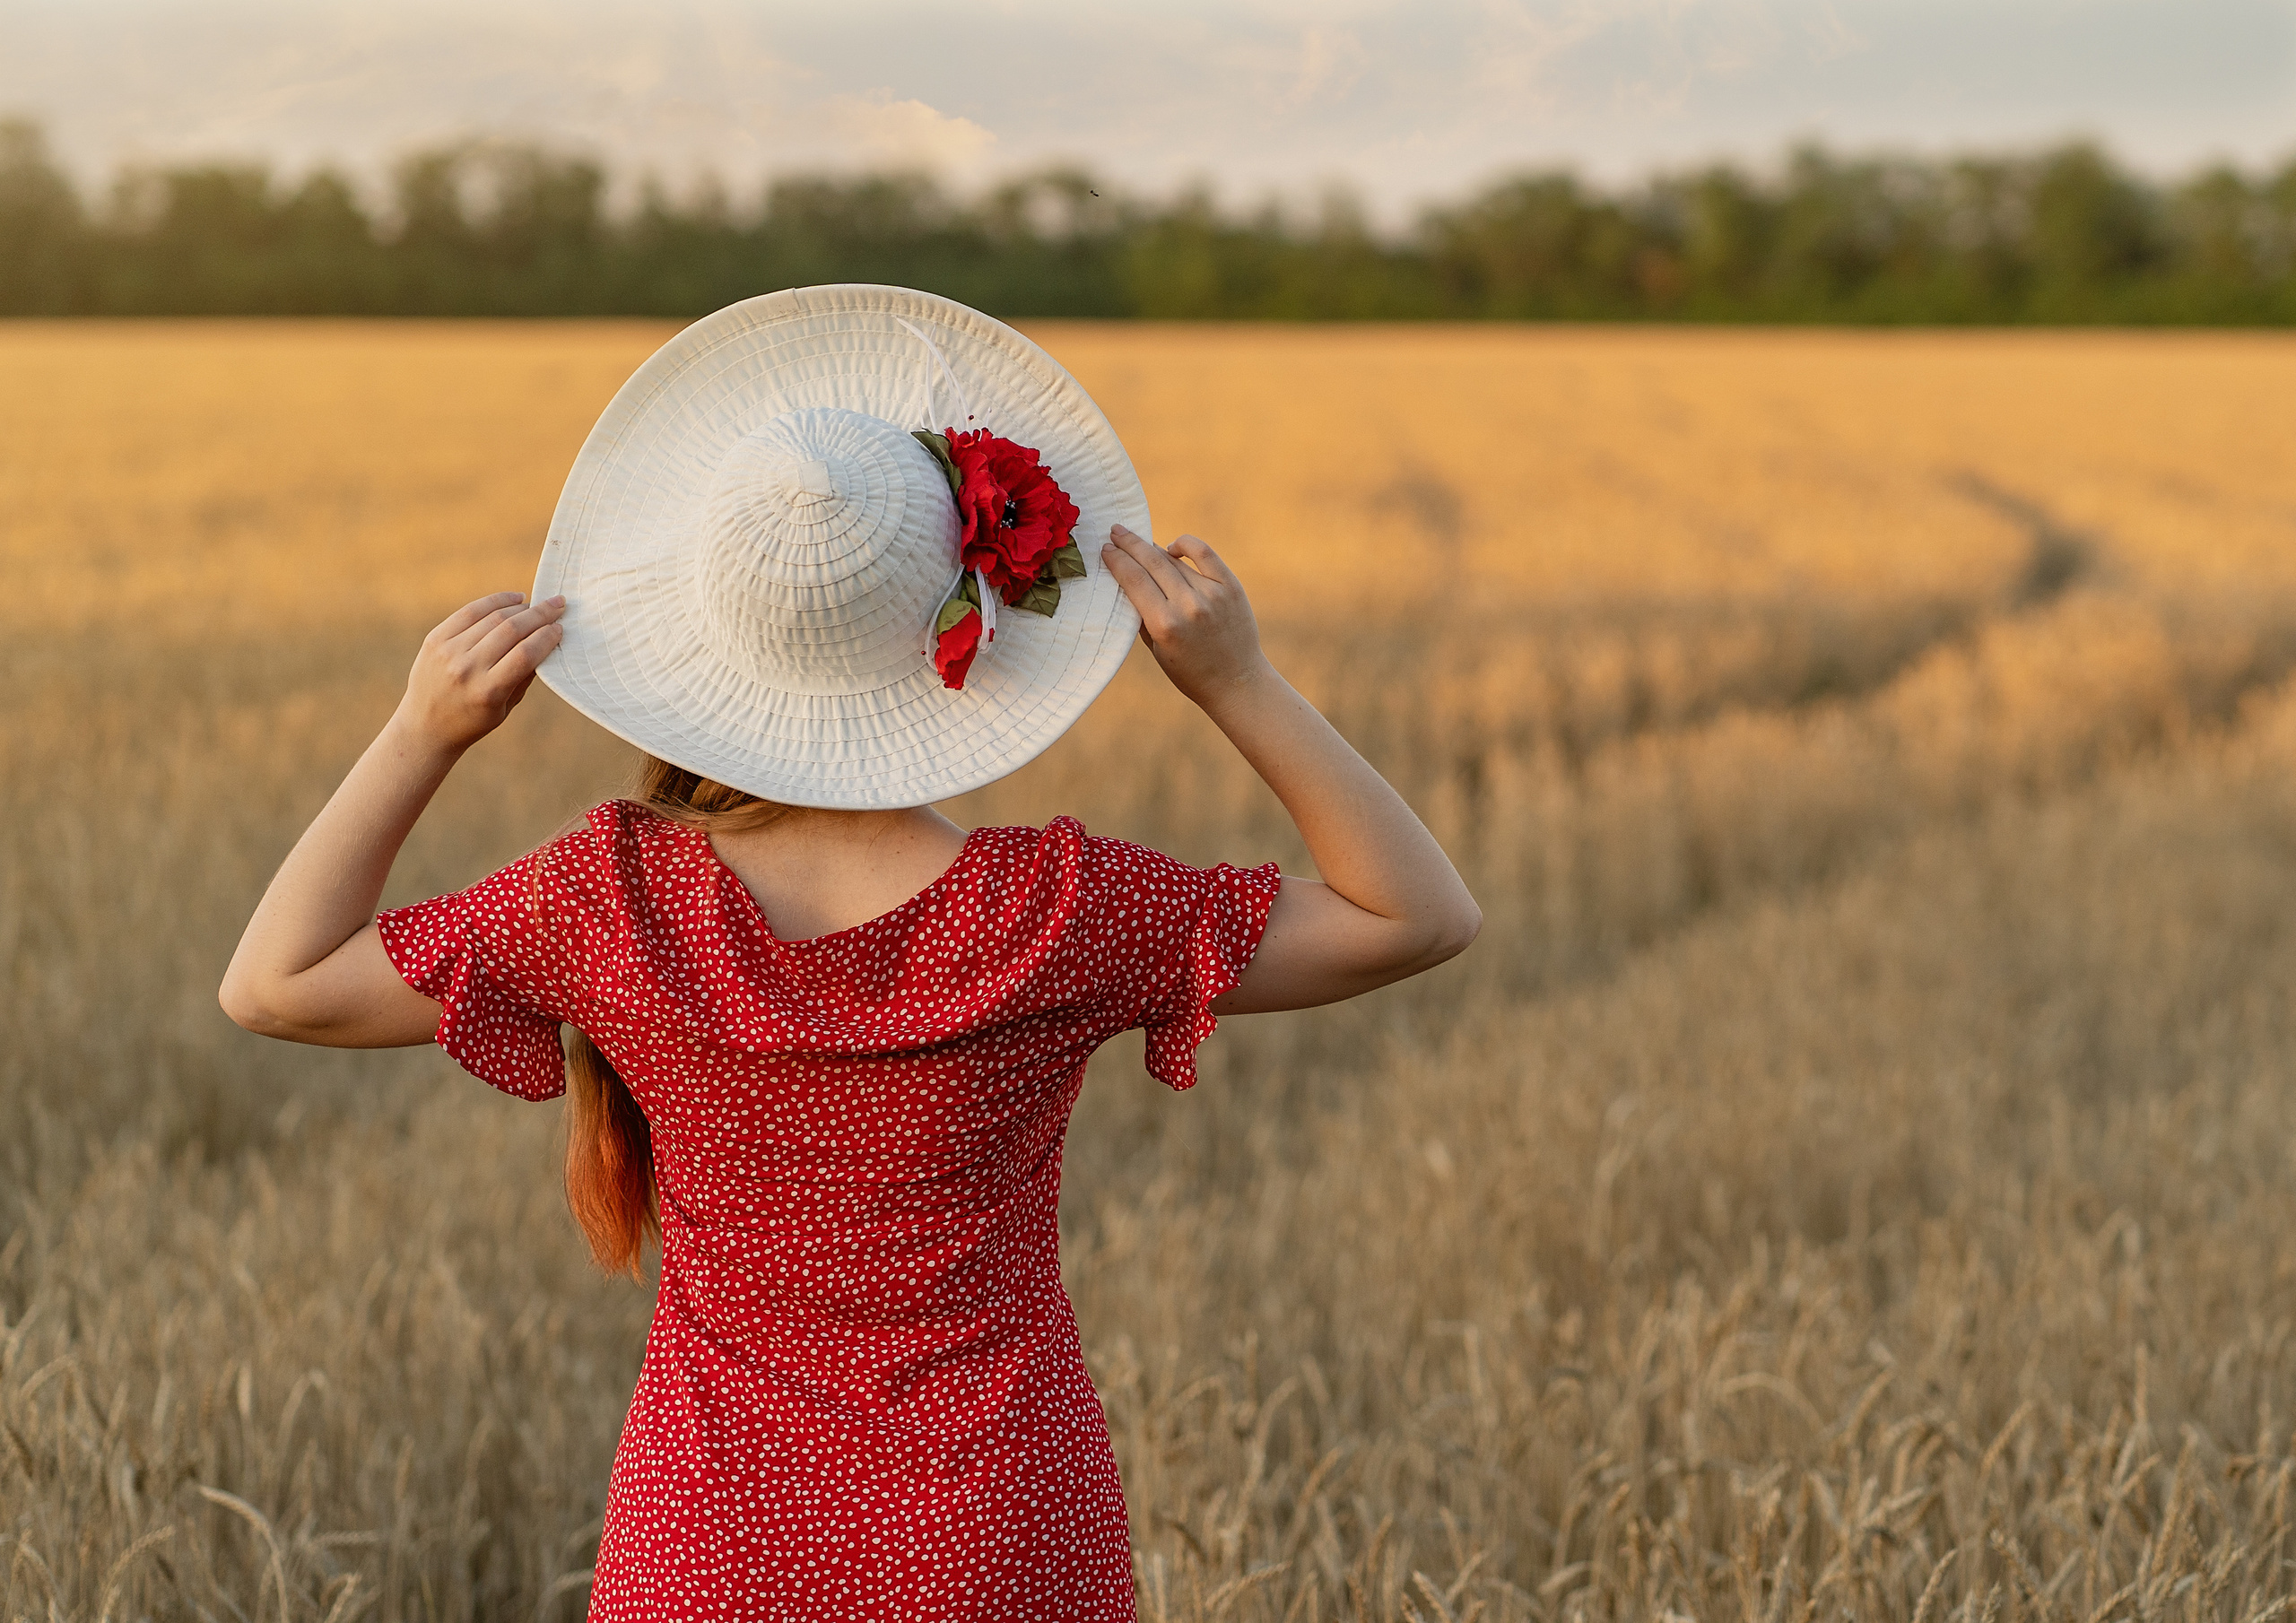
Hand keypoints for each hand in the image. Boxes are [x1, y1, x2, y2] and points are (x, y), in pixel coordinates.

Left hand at [396, 591, 565, 752]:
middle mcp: (466, 668)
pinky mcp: (435, 638)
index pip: (526, 654)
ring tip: (538, 604)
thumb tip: (547, 641)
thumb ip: (525, 676)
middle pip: (511, 630)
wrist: (425, 726)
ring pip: (493, 617)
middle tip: (558, 605)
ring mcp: (448, 651)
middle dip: (540, 615)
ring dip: (521, 607)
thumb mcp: (505, 707)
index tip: (560, 628)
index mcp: (488, 691)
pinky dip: (495, 601)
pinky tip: (514, 599)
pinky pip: (470, 611)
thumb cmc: (473, 720)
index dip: (547, 637)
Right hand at [1100, 526, 1269, 708]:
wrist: (1236, 682)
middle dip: (1129, 544)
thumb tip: (1125, 579)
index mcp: (1164, 625)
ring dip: (1153, 549)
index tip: (1106, 548)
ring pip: (1174, 560)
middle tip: (1116, 531)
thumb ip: (1139, 615)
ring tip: (1139, 543)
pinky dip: (1186, 544)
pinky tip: (1174, 547)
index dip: (1116, 560)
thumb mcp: (1156, 650)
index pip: (1133, 580)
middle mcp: (1188, 606)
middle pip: (1151, 562)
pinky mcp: (1230, 587)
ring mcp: (1211, 594)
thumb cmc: (1190, 672)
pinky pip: (1204, 553)